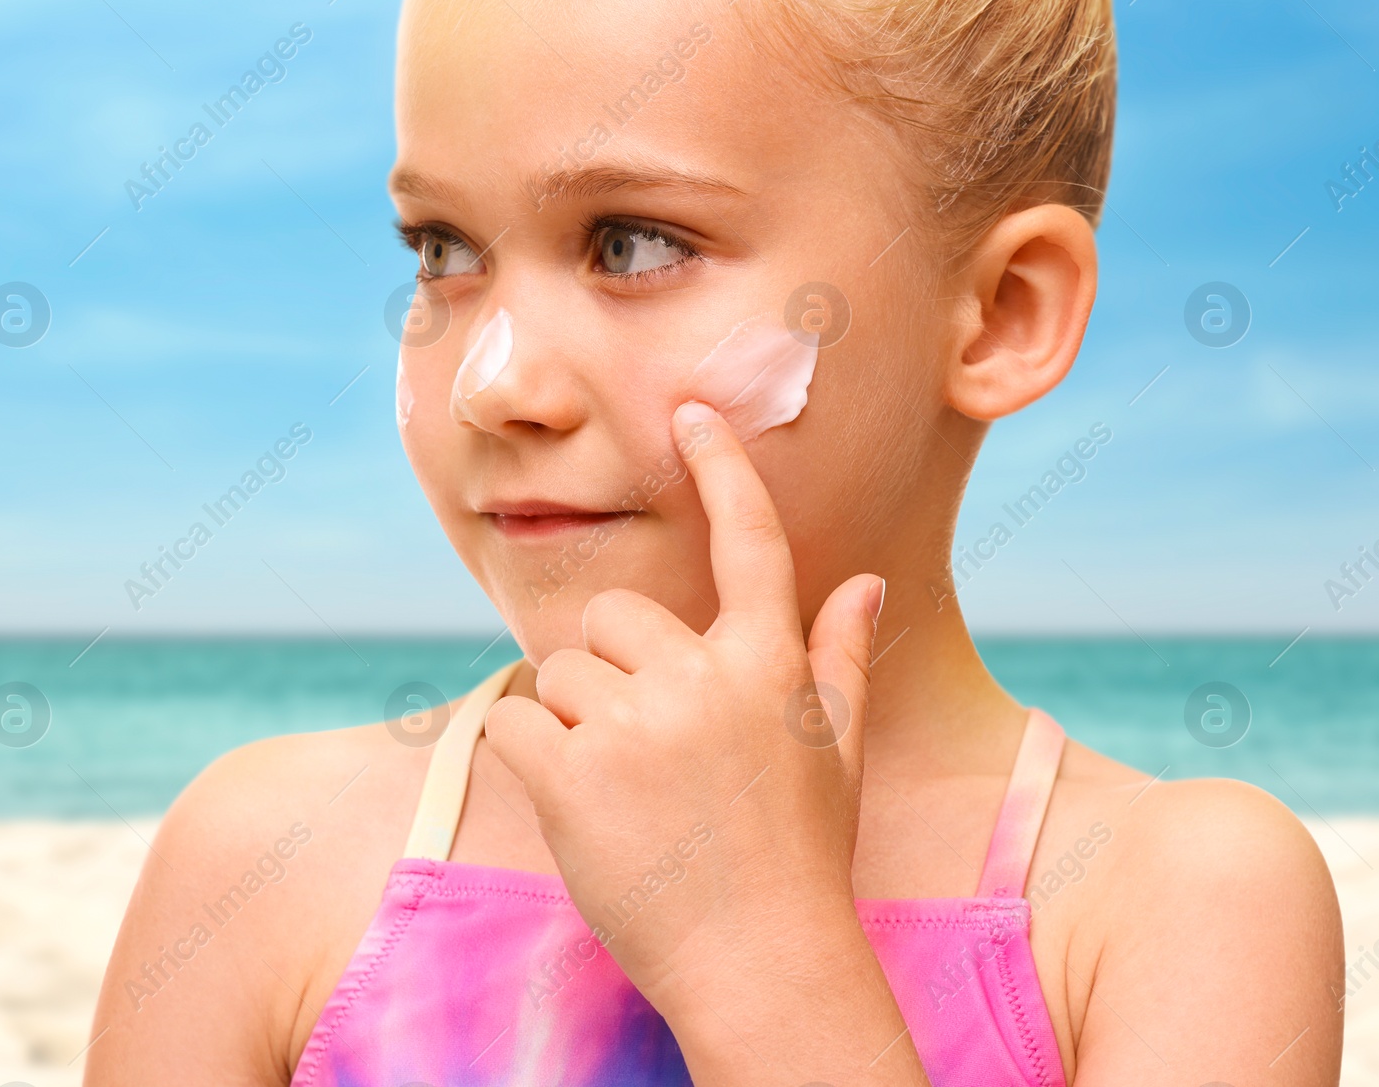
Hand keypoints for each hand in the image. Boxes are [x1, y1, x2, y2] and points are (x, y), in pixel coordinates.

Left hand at [485, 399, 884, 1013]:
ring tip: (618, 794)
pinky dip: (527, 755)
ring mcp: (636, 726)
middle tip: (640, 749)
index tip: (693, 411)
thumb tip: (865, 584)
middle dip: (609, 670)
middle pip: (611, 618)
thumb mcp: (834, 754)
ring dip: (570, 724)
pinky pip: (513, 720)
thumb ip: (836, 660)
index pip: (750, 546)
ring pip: (556, 672)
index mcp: (769, 669)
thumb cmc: (797, 859)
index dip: (724, 469)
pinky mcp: (570, 773)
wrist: (760, 966)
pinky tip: (574, 806)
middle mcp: (704, 680)